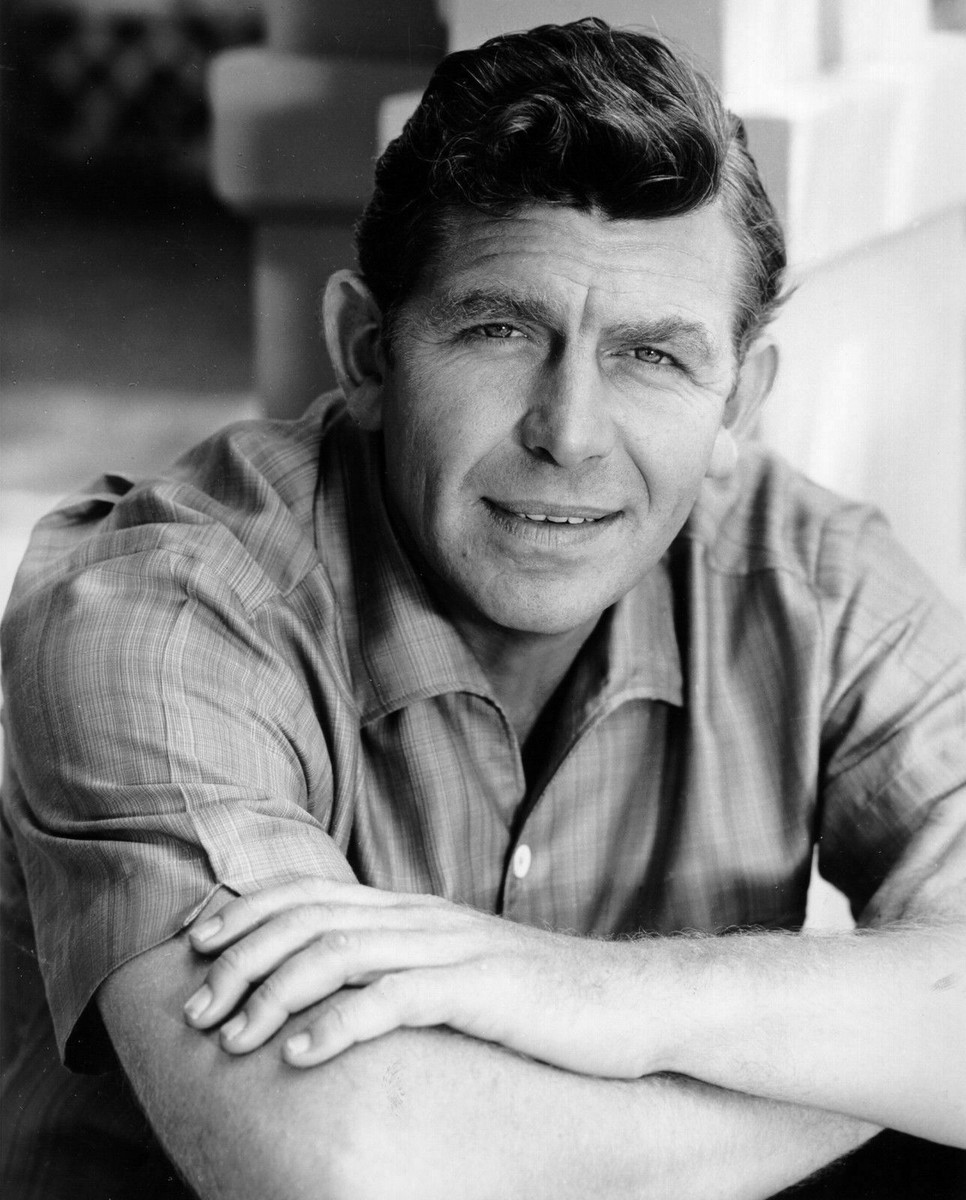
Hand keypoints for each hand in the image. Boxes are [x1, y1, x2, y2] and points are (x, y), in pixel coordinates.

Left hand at [182, 878, 665, 1076]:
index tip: (197, 945)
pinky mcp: (480, 989)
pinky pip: (396, 1000)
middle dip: (242, 958)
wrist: (623, 1002)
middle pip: (311, 919)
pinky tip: (301, 1057)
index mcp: (410, 909)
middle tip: (195, 1007)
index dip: (247, 911)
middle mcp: (421, 917)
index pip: (311, 892)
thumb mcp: (454, 970)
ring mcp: (451, 948)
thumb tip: (333, 985)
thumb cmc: (531, 998)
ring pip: (340, 955)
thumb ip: (398, 964)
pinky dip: (339, 1024)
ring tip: (231, 1039)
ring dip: (275, 995)